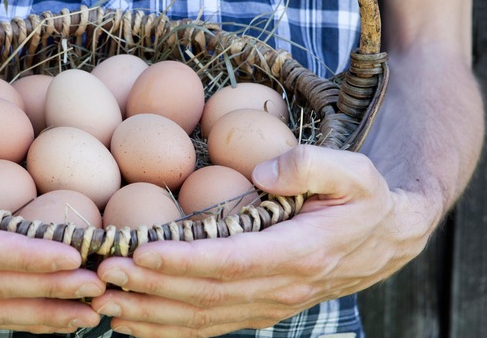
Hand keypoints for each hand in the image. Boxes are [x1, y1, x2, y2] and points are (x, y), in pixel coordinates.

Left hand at [89, 145, 435, 335]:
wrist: (385, 239)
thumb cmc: (362, 198)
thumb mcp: (354, 171)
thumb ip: (311, 166)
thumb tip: (264, 170)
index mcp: (299, 252)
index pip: (232, 261)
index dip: (183, 260)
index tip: (138, 252)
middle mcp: (280, 288)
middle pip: (205, 294)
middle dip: (149, 287)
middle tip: (101, 274)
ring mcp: (267, 305)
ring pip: (200, 317)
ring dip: (148, 313)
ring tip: (101, 303)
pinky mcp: (257, 309)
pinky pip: (206, 326)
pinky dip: (165, 329)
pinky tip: (129, 325)